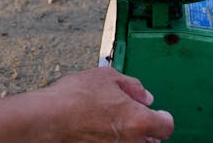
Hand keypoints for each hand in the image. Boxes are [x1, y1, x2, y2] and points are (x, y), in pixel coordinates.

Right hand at [34, 68, 173, 141]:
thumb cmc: (75, 97)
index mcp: (139, 121)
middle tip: (132, 117)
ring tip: (113, 124)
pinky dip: (112, 142)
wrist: (47, 120)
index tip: (158, 113)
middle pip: (151, 142)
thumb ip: (131, 86)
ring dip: (129, 137)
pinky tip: (98, 131)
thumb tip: (145, 96)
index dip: (162, 118)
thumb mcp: (106, 77)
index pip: (165, 126)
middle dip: (146, 131)